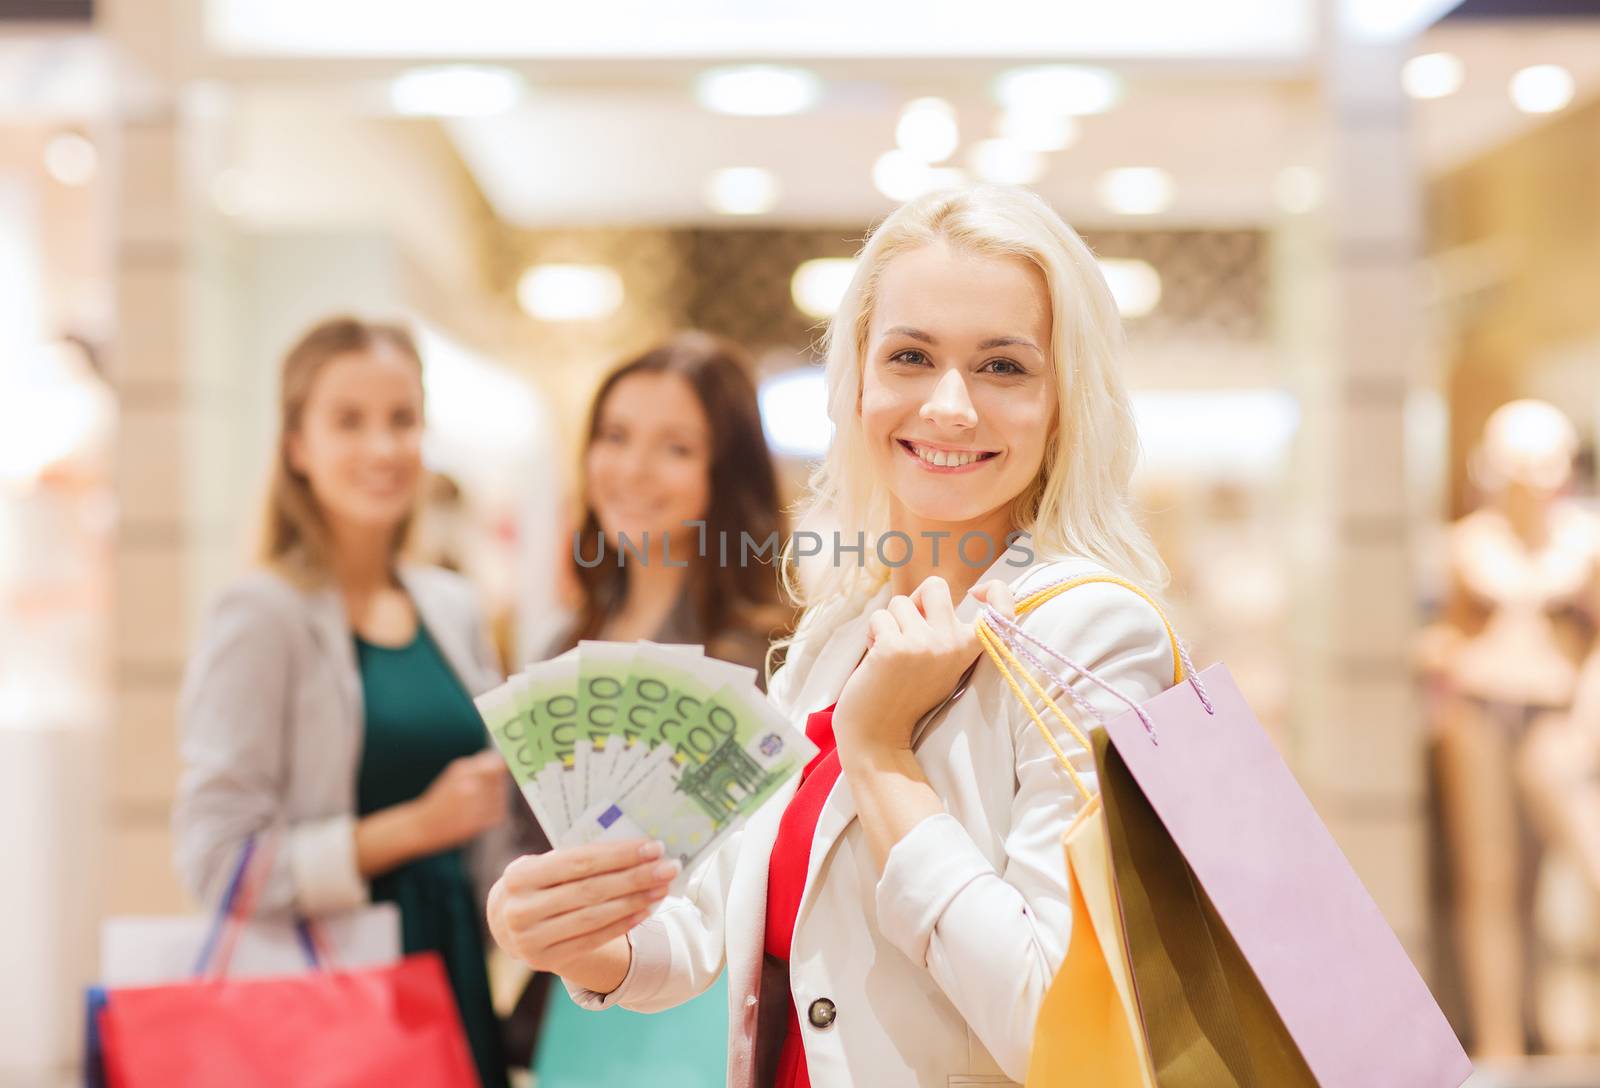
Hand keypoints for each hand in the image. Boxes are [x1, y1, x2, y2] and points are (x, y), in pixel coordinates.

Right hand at [412, 750, 507, 853]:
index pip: (496, 763)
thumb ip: (479, 765)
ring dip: (495, 801)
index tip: (503, 771)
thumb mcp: (454, 776)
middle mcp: (469, 784)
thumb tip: (504, 761)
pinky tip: (476, 817)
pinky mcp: (477, 823)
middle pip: (501, 780)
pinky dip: (492, 815)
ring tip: (475, 806)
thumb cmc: (441, 800)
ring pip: (501, 797)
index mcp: (462, 769)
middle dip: (497, 785)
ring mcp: (474, 804)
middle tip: (481, 794)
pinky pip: (498, 814)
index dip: (503, 767)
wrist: (420, 827)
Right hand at [487, 840, 678, 987]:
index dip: (618, 855)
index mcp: (519, 876)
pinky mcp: (545, 960)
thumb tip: (635, 850)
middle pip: (591, 891)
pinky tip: (645, 910)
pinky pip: (593, 940)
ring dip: (634, 901)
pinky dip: (623, 924)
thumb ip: (578, 858)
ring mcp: (531, 939)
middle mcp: (520, 910)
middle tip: (668, 867)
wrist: (505, 923)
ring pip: (594, 917)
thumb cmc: (536, 883)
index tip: (652, 847)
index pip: (578, 862)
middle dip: (635, 877)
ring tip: (662, 888)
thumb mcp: (543, 865)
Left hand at [834, 577, 1014, 758]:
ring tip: (890, 654)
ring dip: (888, 623)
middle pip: (935, 586)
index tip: (978, 593)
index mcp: (968, 651)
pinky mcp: (894, 647)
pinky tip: (876, 661)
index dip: (999, 592)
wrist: (878, 736)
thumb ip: (946, 633)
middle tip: (907, 627)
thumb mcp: (942, 665)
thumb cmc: (906, 697)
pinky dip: (872, 635)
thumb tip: (933, 591)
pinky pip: (878, 617)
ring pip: (899, 602)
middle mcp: (952, 644)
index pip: (1001, 614)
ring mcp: (924, 645)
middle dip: (914, 600)